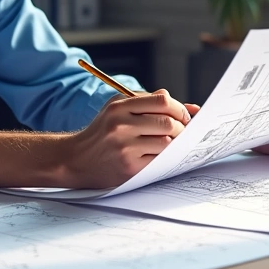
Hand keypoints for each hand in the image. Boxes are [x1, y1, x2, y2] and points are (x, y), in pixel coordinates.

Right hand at [62, 89, 190, 187]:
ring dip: (176, 144)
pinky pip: (159, 160)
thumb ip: (151, 103)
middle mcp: (121, 125)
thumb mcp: (119, 109)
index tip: (184, 116)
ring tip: (174, 144)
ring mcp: (124, 147)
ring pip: (166, 143)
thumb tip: (192, 108)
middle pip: (167, 122)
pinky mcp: (128, 167)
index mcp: (120, 106)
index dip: (179, 109)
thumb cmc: (103, 132)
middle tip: (184, 132)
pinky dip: (166, 158)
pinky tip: (163, 156)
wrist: (76, 159)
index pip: (162, 101)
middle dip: (182, 128)